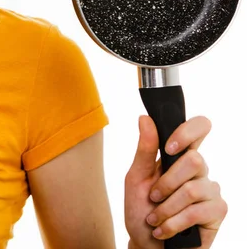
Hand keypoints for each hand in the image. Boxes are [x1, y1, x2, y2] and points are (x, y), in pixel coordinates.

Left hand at [124, 115, 226, 247]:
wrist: (146, 244)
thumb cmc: (141, 209)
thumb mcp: (136, 177)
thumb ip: (145, 149)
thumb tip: (144, 118)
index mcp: (179, 155)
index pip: (198, 128)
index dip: (188, 131)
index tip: (168, 147)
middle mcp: (198, 169)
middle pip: (194, 159)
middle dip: (167, 182)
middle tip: (153, 197)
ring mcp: (210, 189)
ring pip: (193, 188)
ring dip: (167, 207)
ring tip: (155, 218)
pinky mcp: (217, 211)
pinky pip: (198, 211)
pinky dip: (174, 222)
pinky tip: (165, 230)